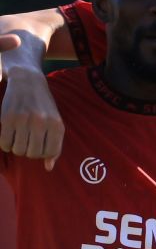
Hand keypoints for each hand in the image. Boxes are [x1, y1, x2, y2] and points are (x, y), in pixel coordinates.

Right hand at [0, 38, 63, 170]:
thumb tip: (49, 167)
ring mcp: (24, 120)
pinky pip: (5, 144)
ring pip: (18, 150)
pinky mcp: (7, 118)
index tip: (40, 145)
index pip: (51, 153)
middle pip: (33, 154)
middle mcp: (42, 123)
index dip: (44, 153)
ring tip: (19, 136)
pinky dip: (5, 144)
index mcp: (57, 125)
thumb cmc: (43, 106)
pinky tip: (9, 135)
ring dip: (16, 147)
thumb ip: (54, 145)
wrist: (28, 80)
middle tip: (27, 140)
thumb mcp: (55, 122)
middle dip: (29, 151)